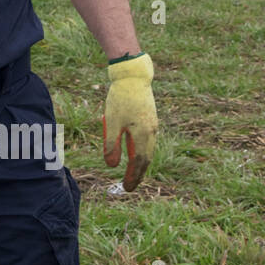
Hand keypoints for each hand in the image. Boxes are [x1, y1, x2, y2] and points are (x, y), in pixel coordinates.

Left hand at [102, 53, 157, 190]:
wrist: (133, 77)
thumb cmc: (120, 99)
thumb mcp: (112, 122)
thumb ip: (111, 145)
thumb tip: (111, 166)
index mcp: (143, 134)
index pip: (139, 162)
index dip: (132, 176)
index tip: (126, 187)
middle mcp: (152, 132)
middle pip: (146, 159)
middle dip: (138, 174)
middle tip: (130, 186)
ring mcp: (153, 125)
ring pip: (148, 151)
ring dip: (140, 165)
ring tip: (133, 174)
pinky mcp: (151, 119)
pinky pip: (148, 142)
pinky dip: (142, 152)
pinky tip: (135, 155)